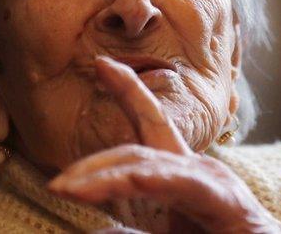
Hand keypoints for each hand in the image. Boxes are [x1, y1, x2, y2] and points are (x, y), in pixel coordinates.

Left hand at [47, 56, 280, 232]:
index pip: (151, 124)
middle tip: (56, 181)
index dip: (127, 91)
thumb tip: (95, 233)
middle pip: (140, 142)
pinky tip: (126, 180)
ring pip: (148, 164)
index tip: (100, 64)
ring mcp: (212, 181)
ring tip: (67, 190)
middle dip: (94, 158)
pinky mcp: (224, 201)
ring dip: (103, 177)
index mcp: (184, 174)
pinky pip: (178, 184)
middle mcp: (198, 168)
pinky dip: (147, 180)